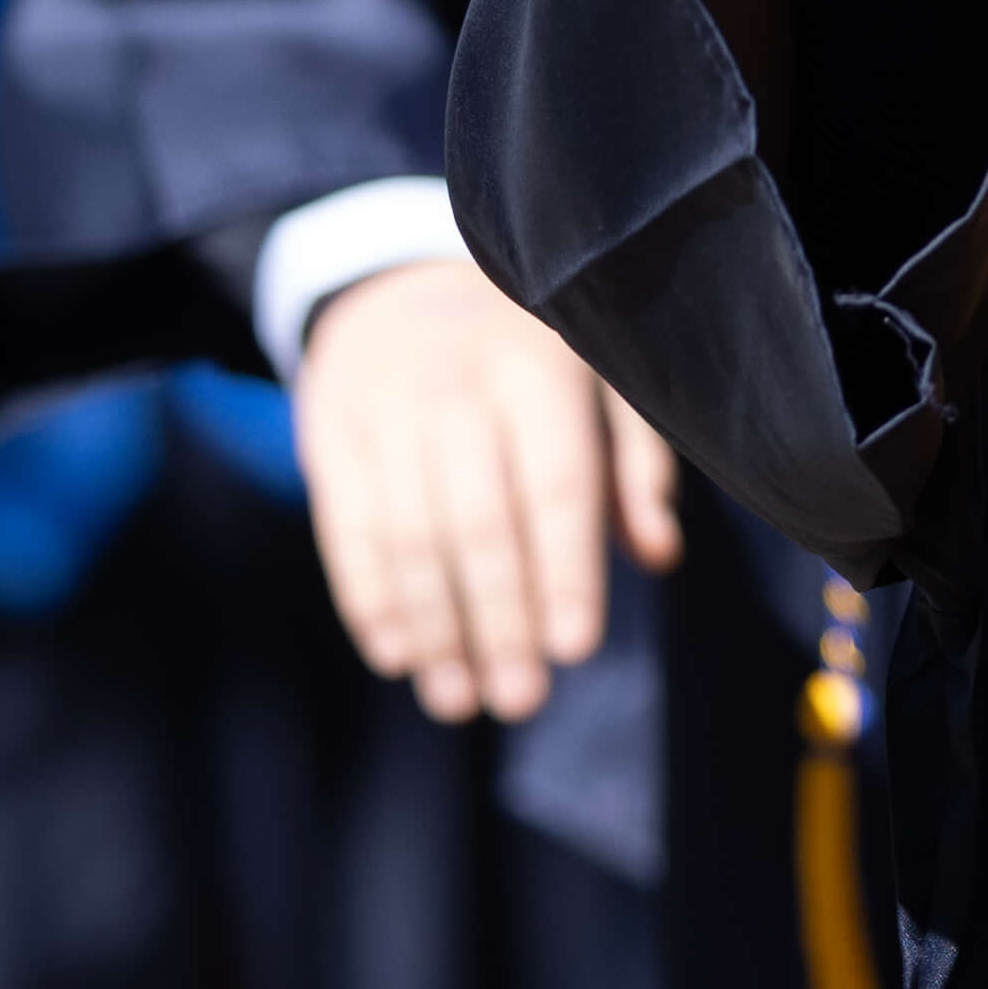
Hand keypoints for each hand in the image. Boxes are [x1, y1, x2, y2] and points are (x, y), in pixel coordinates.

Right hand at [290, 255, 685, 723]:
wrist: (402, 288)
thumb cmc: (527, 355)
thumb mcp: (600, 382)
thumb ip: (636, 464)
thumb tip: (660, 555)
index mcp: (541, 369)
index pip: (556, 485)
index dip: (565, 571)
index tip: (575, 650)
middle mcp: (458, 384)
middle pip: (479, 522)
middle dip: (499, 621)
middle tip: (520, 700)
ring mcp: (385, 407)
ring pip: (408, 536)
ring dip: (434, 629)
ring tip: (458, 699)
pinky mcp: (328, 432)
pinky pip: (345, 529)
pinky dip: (369, 599)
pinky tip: (398, 655)